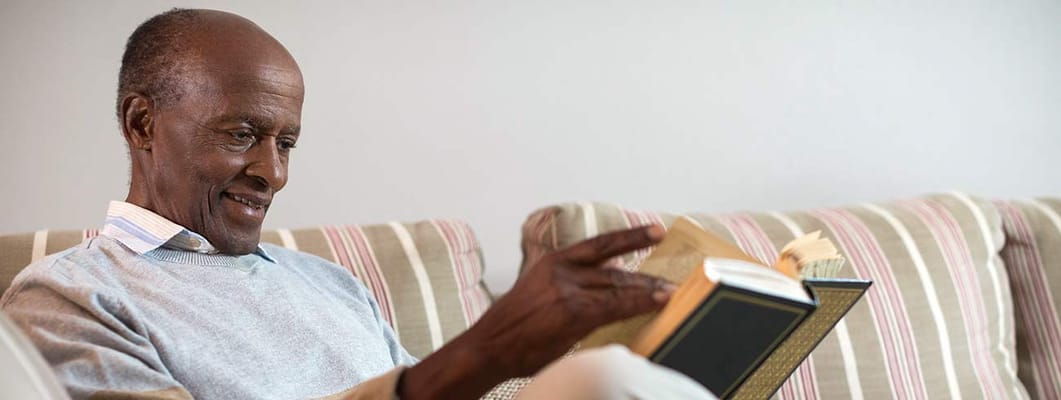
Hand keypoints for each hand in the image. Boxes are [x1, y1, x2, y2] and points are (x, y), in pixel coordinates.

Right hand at [399, 225, 675, 398]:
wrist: (490, 346)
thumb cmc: (512, 326)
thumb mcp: (535, 290)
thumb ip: (565, 285)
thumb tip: (598, 290)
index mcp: (552, 262)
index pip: (599, 245)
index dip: (630, 236)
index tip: (654, 230)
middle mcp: (562, 271)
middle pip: (614, 269)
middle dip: (645, 275)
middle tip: (670, 277)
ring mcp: (568, 292)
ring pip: (618, 288)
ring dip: (647, 291)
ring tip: (668, 292)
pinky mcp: (574, 314)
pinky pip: (615, 307)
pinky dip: (639, 304)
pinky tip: (656, 303)